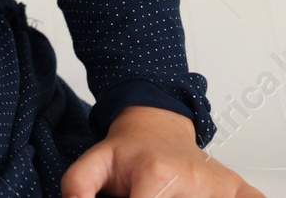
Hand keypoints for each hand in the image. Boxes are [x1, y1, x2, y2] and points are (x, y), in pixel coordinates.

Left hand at [61, 106, 262, 197]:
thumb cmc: (128, 149)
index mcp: (157, 176)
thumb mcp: (93, 162)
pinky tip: (204, 197)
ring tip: (170, 193)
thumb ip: (77, 185)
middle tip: (150, 194)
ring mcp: (219, 186)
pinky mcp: (237, 188)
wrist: (156, 123)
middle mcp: (193, 181)